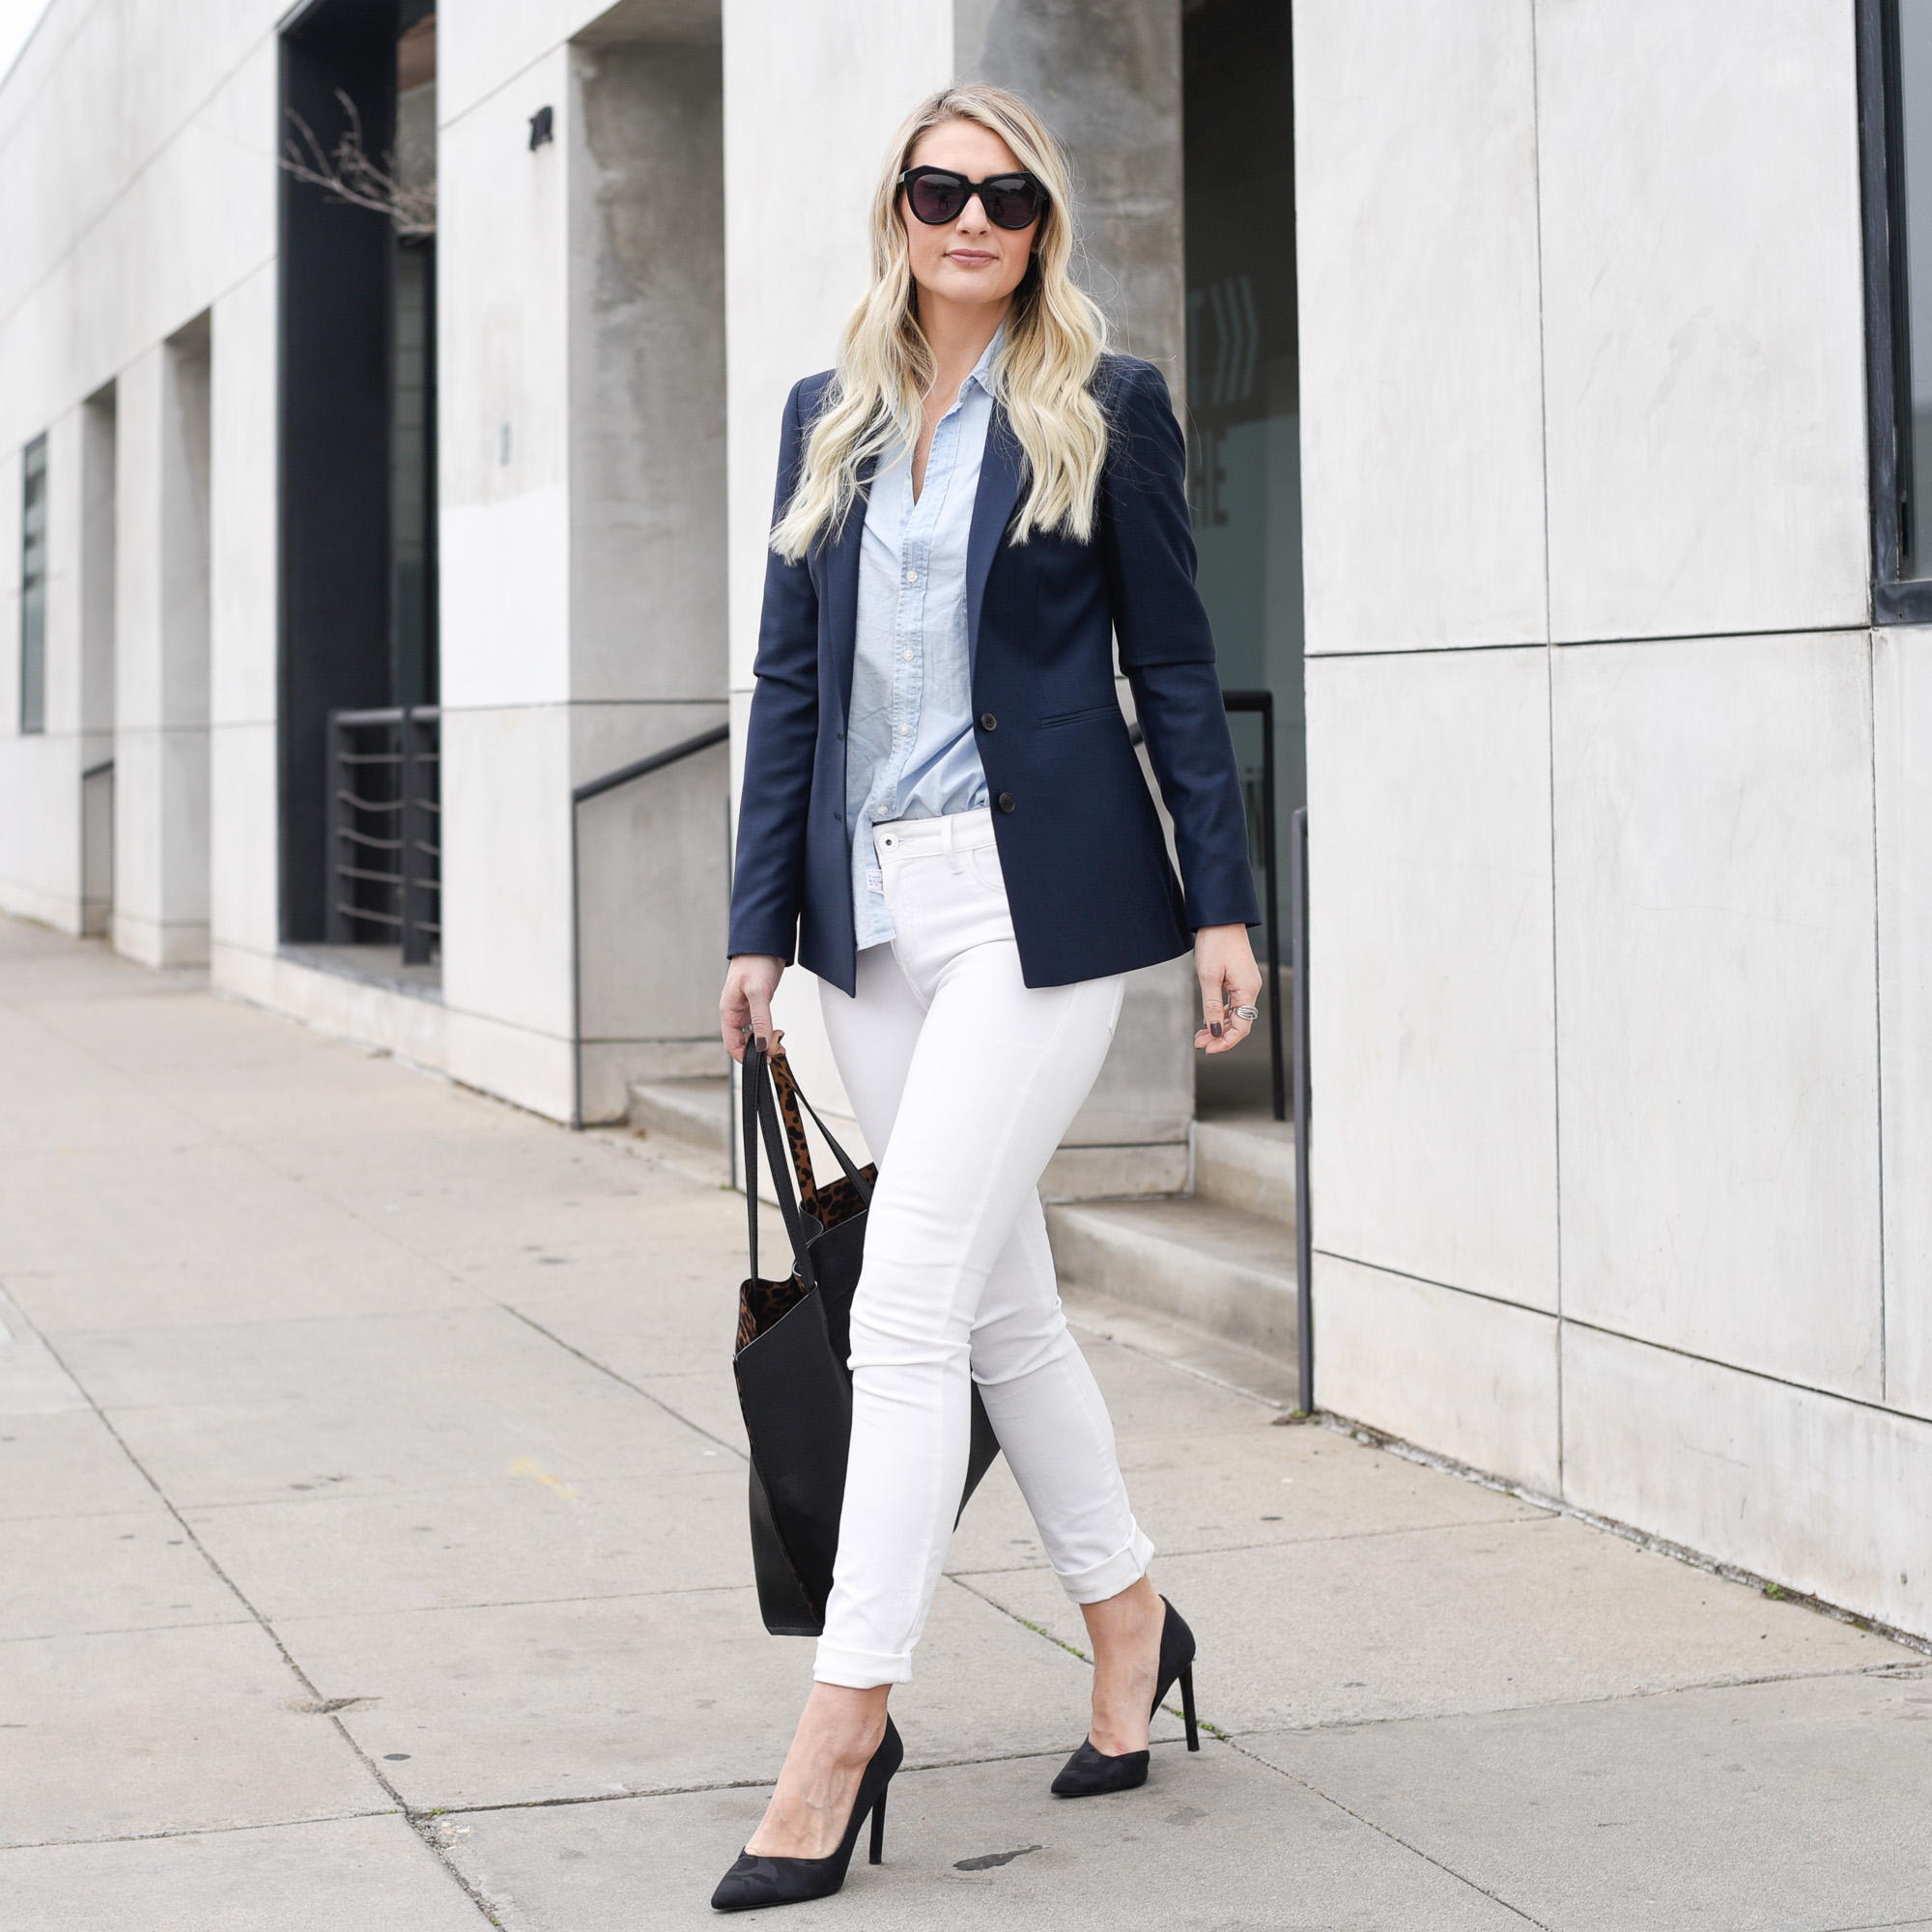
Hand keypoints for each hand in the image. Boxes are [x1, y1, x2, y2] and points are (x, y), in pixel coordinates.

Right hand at [721, 954, 785, 1063]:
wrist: (765, 942)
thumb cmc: (755, 961)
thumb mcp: (758, 992)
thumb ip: (760, 1020)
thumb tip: (761, 1045)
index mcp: (729, 1010)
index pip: (731, 1043)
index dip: (746, 1055)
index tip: (763, 1059)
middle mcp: (736, 1011)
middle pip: (743, 1041)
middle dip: (759, 1050)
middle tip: (777, 1050)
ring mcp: (747, 1008)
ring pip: (753, 1034)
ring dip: (765, 1042)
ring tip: (780, 1044)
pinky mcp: (758, 1003)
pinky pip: (761, 1025)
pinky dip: (769, 1032)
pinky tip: (778, 1033)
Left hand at [1193, 924, 1261, 1054]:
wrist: (1221, 918)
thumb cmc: (1216, 942)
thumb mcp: (1209, 977)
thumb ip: (1212, 1007)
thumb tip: (1214, 1031)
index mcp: (1247, 990)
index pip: (1241, 1028)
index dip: (1225, 1042)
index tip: (1208, 1049)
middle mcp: (1251, 989)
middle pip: (1239, 1023)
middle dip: (1219, 1036)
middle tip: (1199, 1043)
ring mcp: (1247, 983)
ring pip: (1235, 1014)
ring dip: (1218, 1026)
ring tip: (1200, 1035)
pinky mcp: (1240, 978)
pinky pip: (1233, 1003)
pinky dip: (1221, 1013)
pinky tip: (1209, 1019)